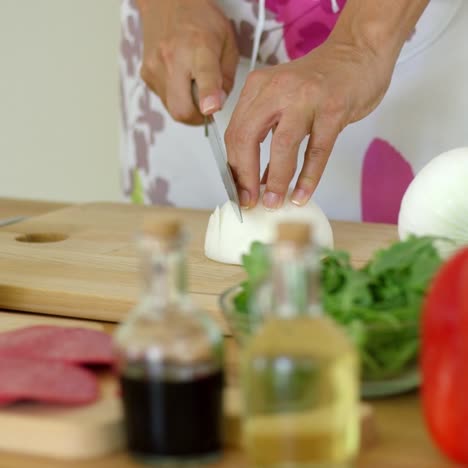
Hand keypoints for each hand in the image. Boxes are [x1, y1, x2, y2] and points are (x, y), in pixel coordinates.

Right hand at [137, 0, 238, 124]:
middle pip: (182, 109)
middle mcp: (173, 58)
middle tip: (206, 106)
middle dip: (198, 117)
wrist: (167, 1)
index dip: (207, 96)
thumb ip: (227, 77)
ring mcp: (155, 68)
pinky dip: (176, 97)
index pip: (204, 76)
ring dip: (187, 106)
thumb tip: (218, 103)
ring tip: (193, 83)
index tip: (211, 108)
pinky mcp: (146, 75)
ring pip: (173, 109)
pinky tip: (180, 78)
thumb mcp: (227, 42)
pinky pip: (164, 100)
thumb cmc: (199, 19)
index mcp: (199, 46)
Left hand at [225, 38, 395, 209]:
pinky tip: (301, 195)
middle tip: (250, 201)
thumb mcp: (281, 99)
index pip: (235, 133)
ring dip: (276, 181)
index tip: (239, 191)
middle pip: (248, 139)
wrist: (357, 52)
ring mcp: (306, 98)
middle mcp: (277, 90)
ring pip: (282, 147)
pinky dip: (308, 178)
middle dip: (246, 177)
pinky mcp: (333, 109)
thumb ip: (265, 133)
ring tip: (274, 202)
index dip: (234, 168)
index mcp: (258, 87)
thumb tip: (258, 178)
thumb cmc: (317, 81)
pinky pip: (317, 151)